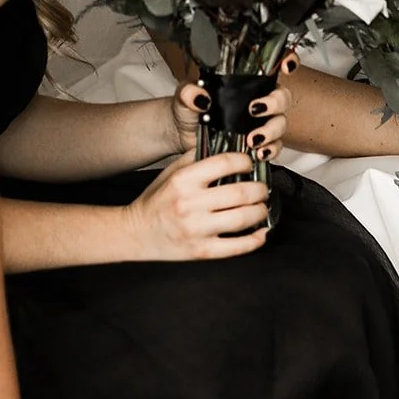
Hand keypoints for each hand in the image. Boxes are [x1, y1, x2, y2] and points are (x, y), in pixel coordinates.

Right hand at [124, 151, 269, 259]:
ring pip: (243, 218)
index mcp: (184, 180)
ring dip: (261, 211)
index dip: (245, 161)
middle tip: (263, 187)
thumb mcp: (172, 172)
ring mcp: (197, 230)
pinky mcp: (201, 252)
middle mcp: (190, 204)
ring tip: (262, 206)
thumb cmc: (156, 200)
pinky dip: (255, 240)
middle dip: (260, 188)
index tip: (250, 163)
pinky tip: (262, 232)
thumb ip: (198, 157)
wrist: (135, 234)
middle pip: (241, 192)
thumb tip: (230, 146)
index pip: (225, 163)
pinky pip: (237, 247)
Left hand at [170, 55, 296, 158]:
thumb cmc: (188, 108)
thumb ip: (190, 92)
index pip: (273, 66)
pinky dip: (271, 150)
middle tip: (255, 110)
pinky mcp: (258, 144)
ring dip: (271, 131)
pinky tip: (259, 153)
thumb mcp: (185, 95)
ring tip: (253, 140)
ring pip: (281, 123)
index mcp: (245, 81)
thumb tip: (200, 97)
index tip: (287, 67)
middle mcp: (258, 99)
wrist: (182, 135)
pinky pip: (275, 147)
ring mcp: (260, 122)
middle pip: (282, 97)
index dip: (288, 62)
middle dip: (275, 103)